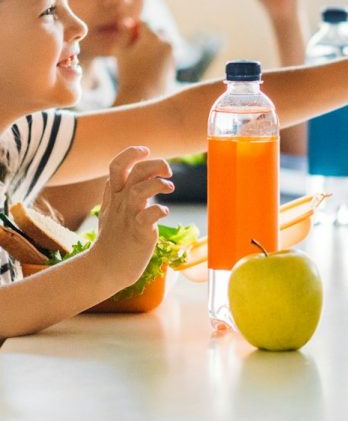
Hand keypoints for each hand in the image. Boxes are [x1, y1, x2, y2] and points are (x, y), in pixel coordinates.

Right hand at [89, 147, 172, 288]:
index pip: (116, 166)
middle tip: (168, 170)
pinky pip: (146, 217)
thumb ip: (122, 192)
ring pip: (138, 191)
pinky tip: (164, 212)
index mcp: (113, 197)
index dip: (131, 154)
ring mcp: (127, 218)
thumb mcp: (112, 211)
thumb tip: (136, 175)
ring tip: (170, 187)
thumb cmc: (113, 240)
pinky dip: (158, 210)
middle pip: (133, 173)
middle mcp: (119, 204)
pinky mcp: (137, 233)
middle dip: (153, 164)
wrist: (105, 269)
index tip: (146, 151)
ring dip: (157, 184)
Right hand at [115, 21, 175, 102]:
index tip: (127, 39)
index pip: (144, 24)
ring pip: (163, 44)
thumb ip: (125, 33)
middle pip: (157, 32)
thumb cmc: (127, 72)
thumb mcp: (120, 50)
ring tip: (139, 59)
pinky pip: (166, 56)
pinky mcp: (173, 66)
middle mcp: (167, 44)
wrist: (141, 96)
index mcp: (153, 38)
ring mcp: (172, 56)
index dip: (134, 29)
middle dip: (147, 36)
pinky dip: (158, 57)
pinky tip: (146, 67)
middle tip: (134, 47)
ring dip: (153, 47)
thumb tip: (128, 22)